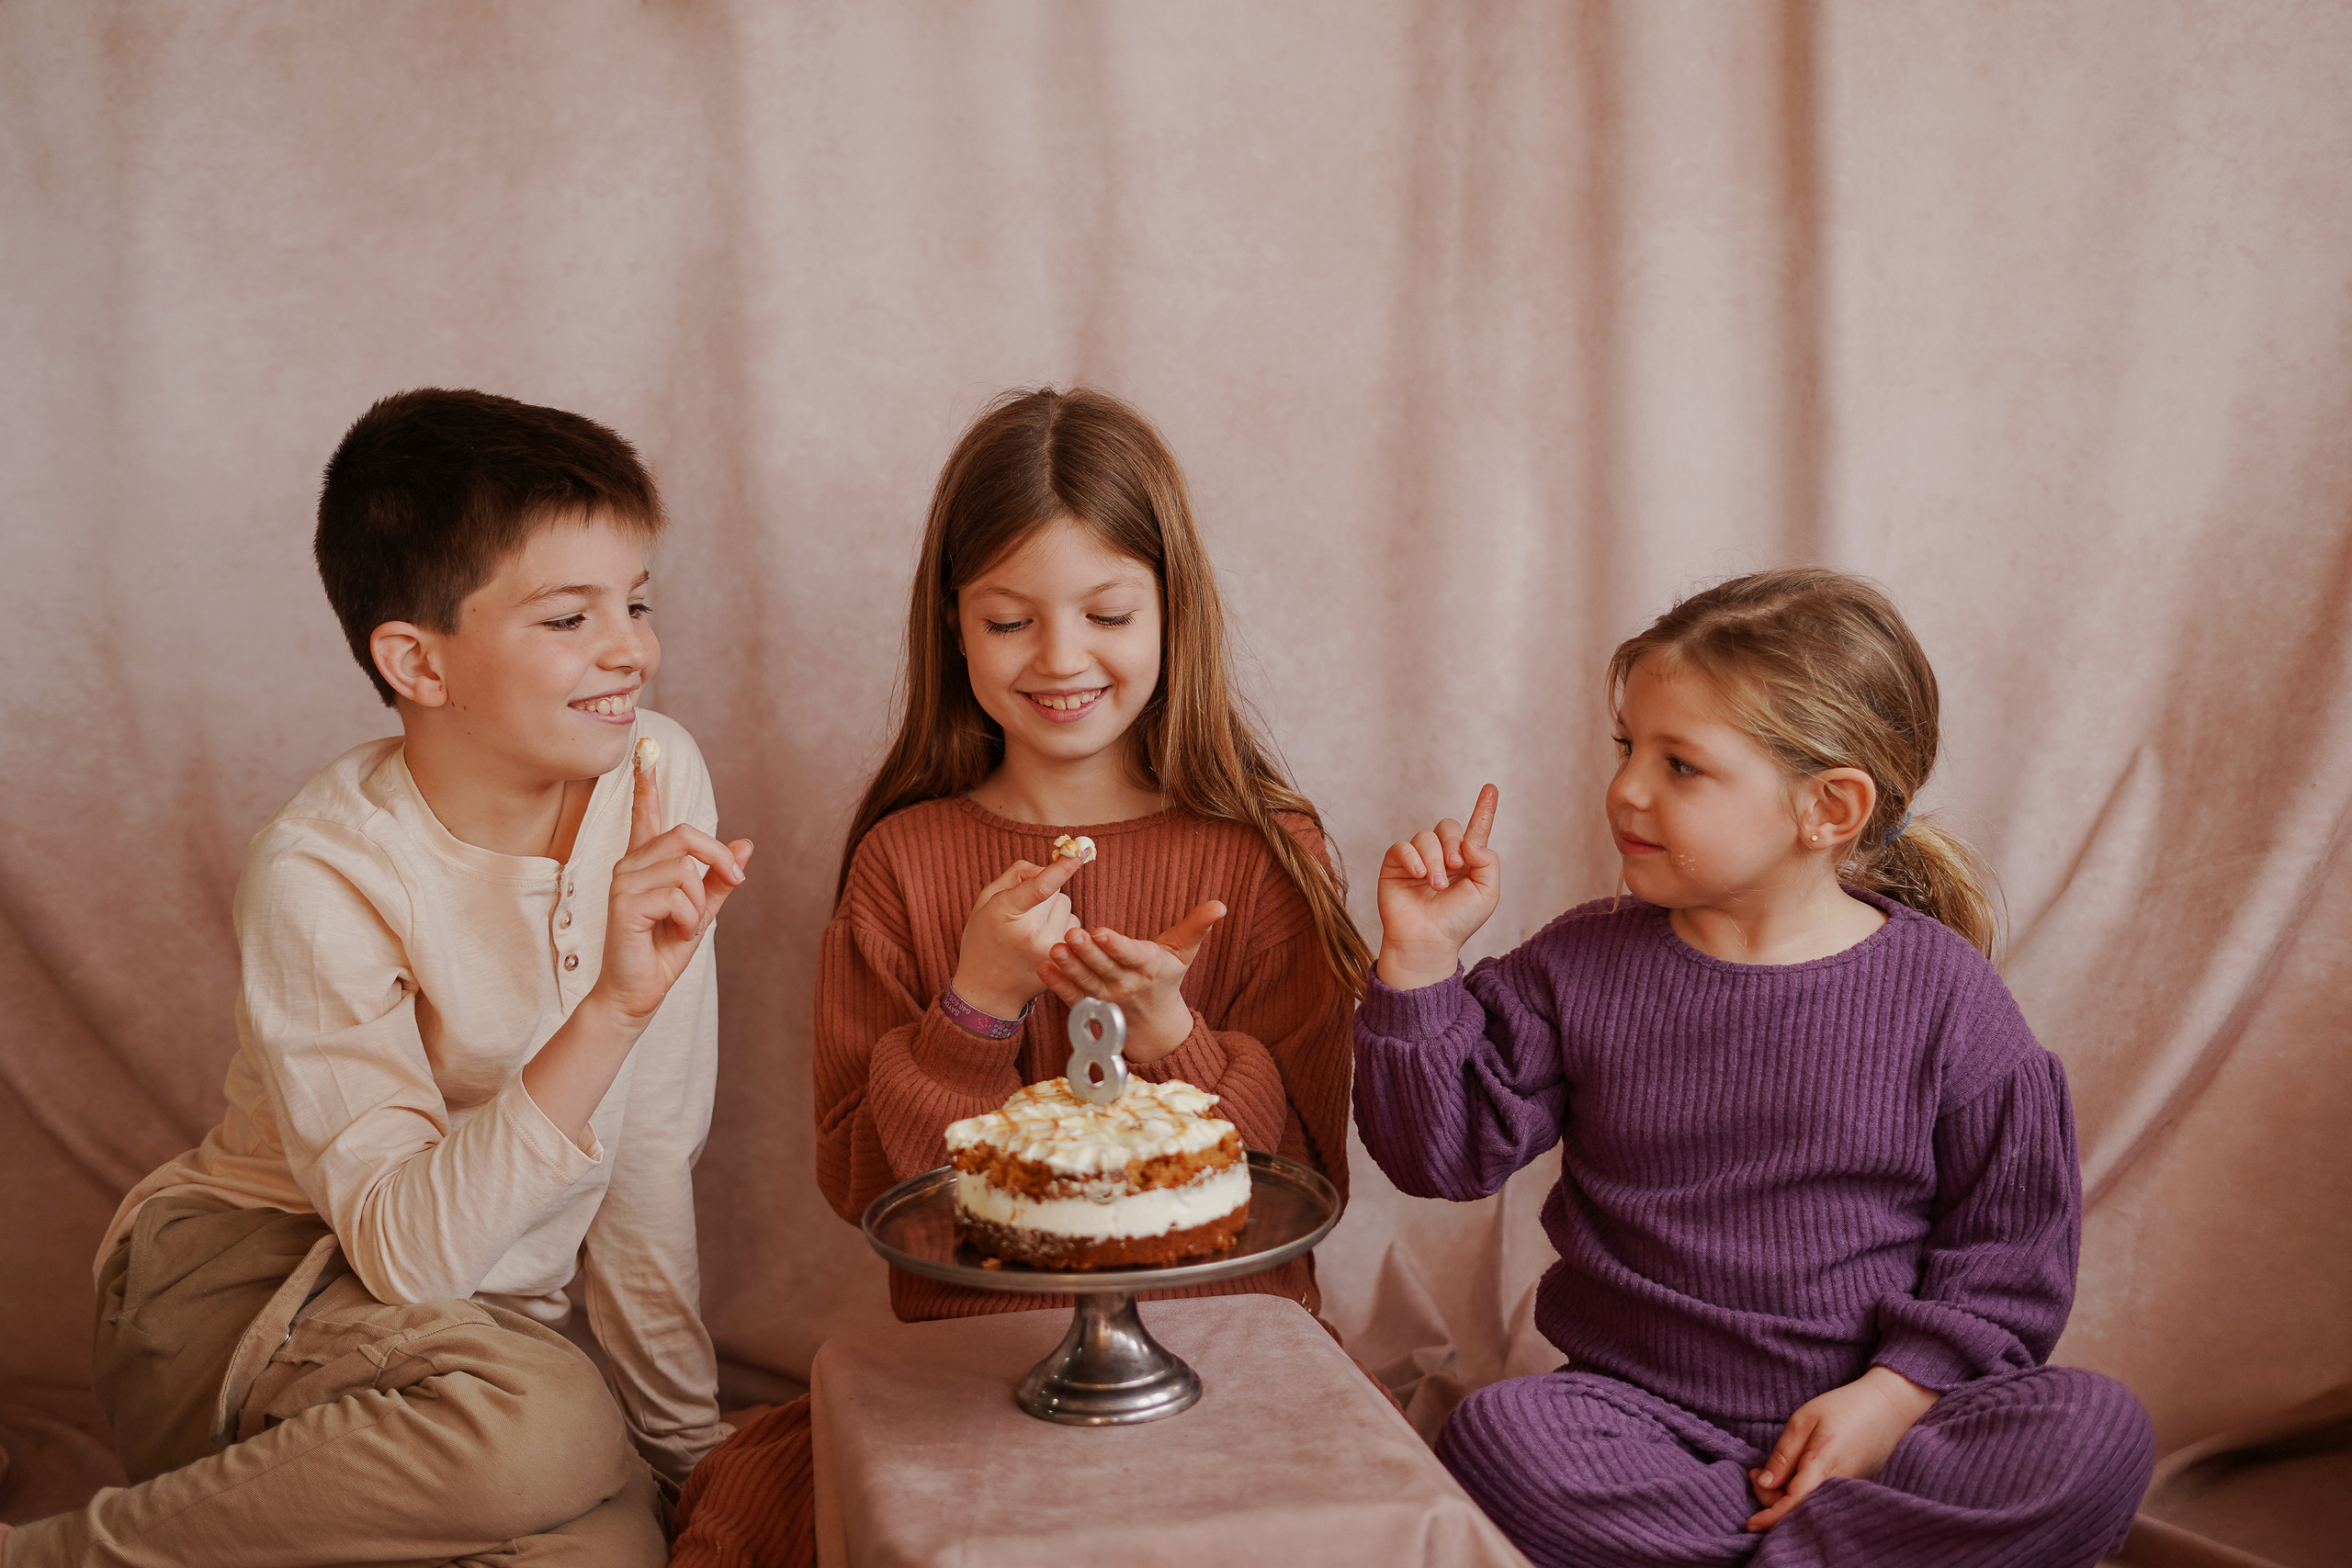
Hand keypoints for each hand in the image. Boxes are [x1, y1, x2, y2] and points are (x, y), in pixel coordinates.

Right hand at [593, 750, 753, 1024]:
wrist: (638, 993)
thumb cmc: (663, 951)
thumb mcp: (701, 911)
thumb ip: (719, 879)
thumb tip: (746, 844)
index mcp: (645, 864)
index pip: (645, 818)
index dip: (646, 787)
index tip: (643, 754)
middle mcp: (630, 865)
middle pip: (685, 835)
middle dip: (718, 860)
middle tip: (731, 887)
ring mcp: (623, 882)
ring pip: (686, 870)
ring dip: (699, 905)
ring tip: (684, 926)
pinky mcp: (624, 903)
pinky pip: (678, 895)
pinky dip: (689, 918)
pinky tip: (674, 933)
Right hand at [948, 855, 1083, 1022]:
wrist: (987, 990)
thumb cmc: (983, 941)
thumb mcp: (985, 903)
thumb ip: (1014, 876)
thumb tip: (1046, 866)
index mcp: (1006, 912)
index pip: (1041, 886)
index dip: (1062, 867)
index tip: (1079, 852)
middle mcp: (1031, 932)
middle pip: (1057, 892)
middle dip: (1046, 894)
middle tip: (1024, 913)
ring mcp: (1050, 949)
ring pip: (1068, 908)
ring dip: (1055, 912)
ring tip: (1031, 931)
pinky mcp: (1064, 962)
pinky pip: (1074, 927)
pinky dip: (1062, 928)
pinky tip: (1043, 941)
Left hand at [1037, 901, 1224, 1063]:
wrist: (1154, 1023)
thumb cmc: (1166, 977)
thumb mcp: (1184, 952)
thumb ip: (1197, 926)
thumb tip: (1221, 904)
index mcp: (1149, 967)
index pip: (1131, 954)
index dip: (1116, 944)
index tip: (1101, 930)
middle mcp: (1126, 984)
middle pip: (1105, 967)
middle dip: (1088, 951)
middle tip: (1071, 933)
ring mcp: (1106, 998)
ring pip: (1086, 982)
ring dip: (1069, 967)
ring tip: (1055, 948)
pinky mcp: (1089, 1007)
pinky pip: (1072, 996)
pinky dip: (1057, 984)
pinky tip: (1043, 967)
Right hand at [1374, 784, 1500, 989]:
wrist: (1428, 941)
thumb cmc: (1458, 921)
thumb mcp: (1486, 893)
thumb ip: (1488, 862)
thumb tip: (1472, 841)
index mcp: (1467, 861)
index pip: (1476, 829)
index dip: (1484, 808)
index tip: (1491, 788)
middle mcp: (1442, 856)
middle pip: (1448, 826)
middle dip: (1453, 842)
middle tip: (1456, 866)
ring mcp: (1418, 859)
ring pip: (1425, 836)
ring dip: (1434, 859)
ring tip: (1437, 885)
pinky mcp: (1396, 865)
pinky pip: (1402, 846)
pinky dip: (1412, 857)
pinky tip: (1418, 875)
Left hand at [1746, 1366, 1938, 1530]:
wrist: (1889, 1407)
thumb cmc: (1844, 1407)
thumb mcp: (1804, 1421)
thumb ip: (1783, 1455)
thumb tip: (1765, 1484)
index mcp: (1823, 1468)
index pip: (1793, 1506)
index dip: (1769, 1518)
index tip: (1750, 1523)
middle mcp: (1838, 1486)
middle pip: (1798, 1509)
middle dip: (1770, 1498)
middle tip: (1756, 1471)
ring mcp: (1849, 1489)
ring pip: (1809, 1505)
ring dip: (1785, 1495)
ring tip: (1770, 1469)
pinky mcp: (1854, 1488)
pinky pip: (1822, 1498)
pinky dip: (1801, 1492)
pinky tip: (1792, 1474)